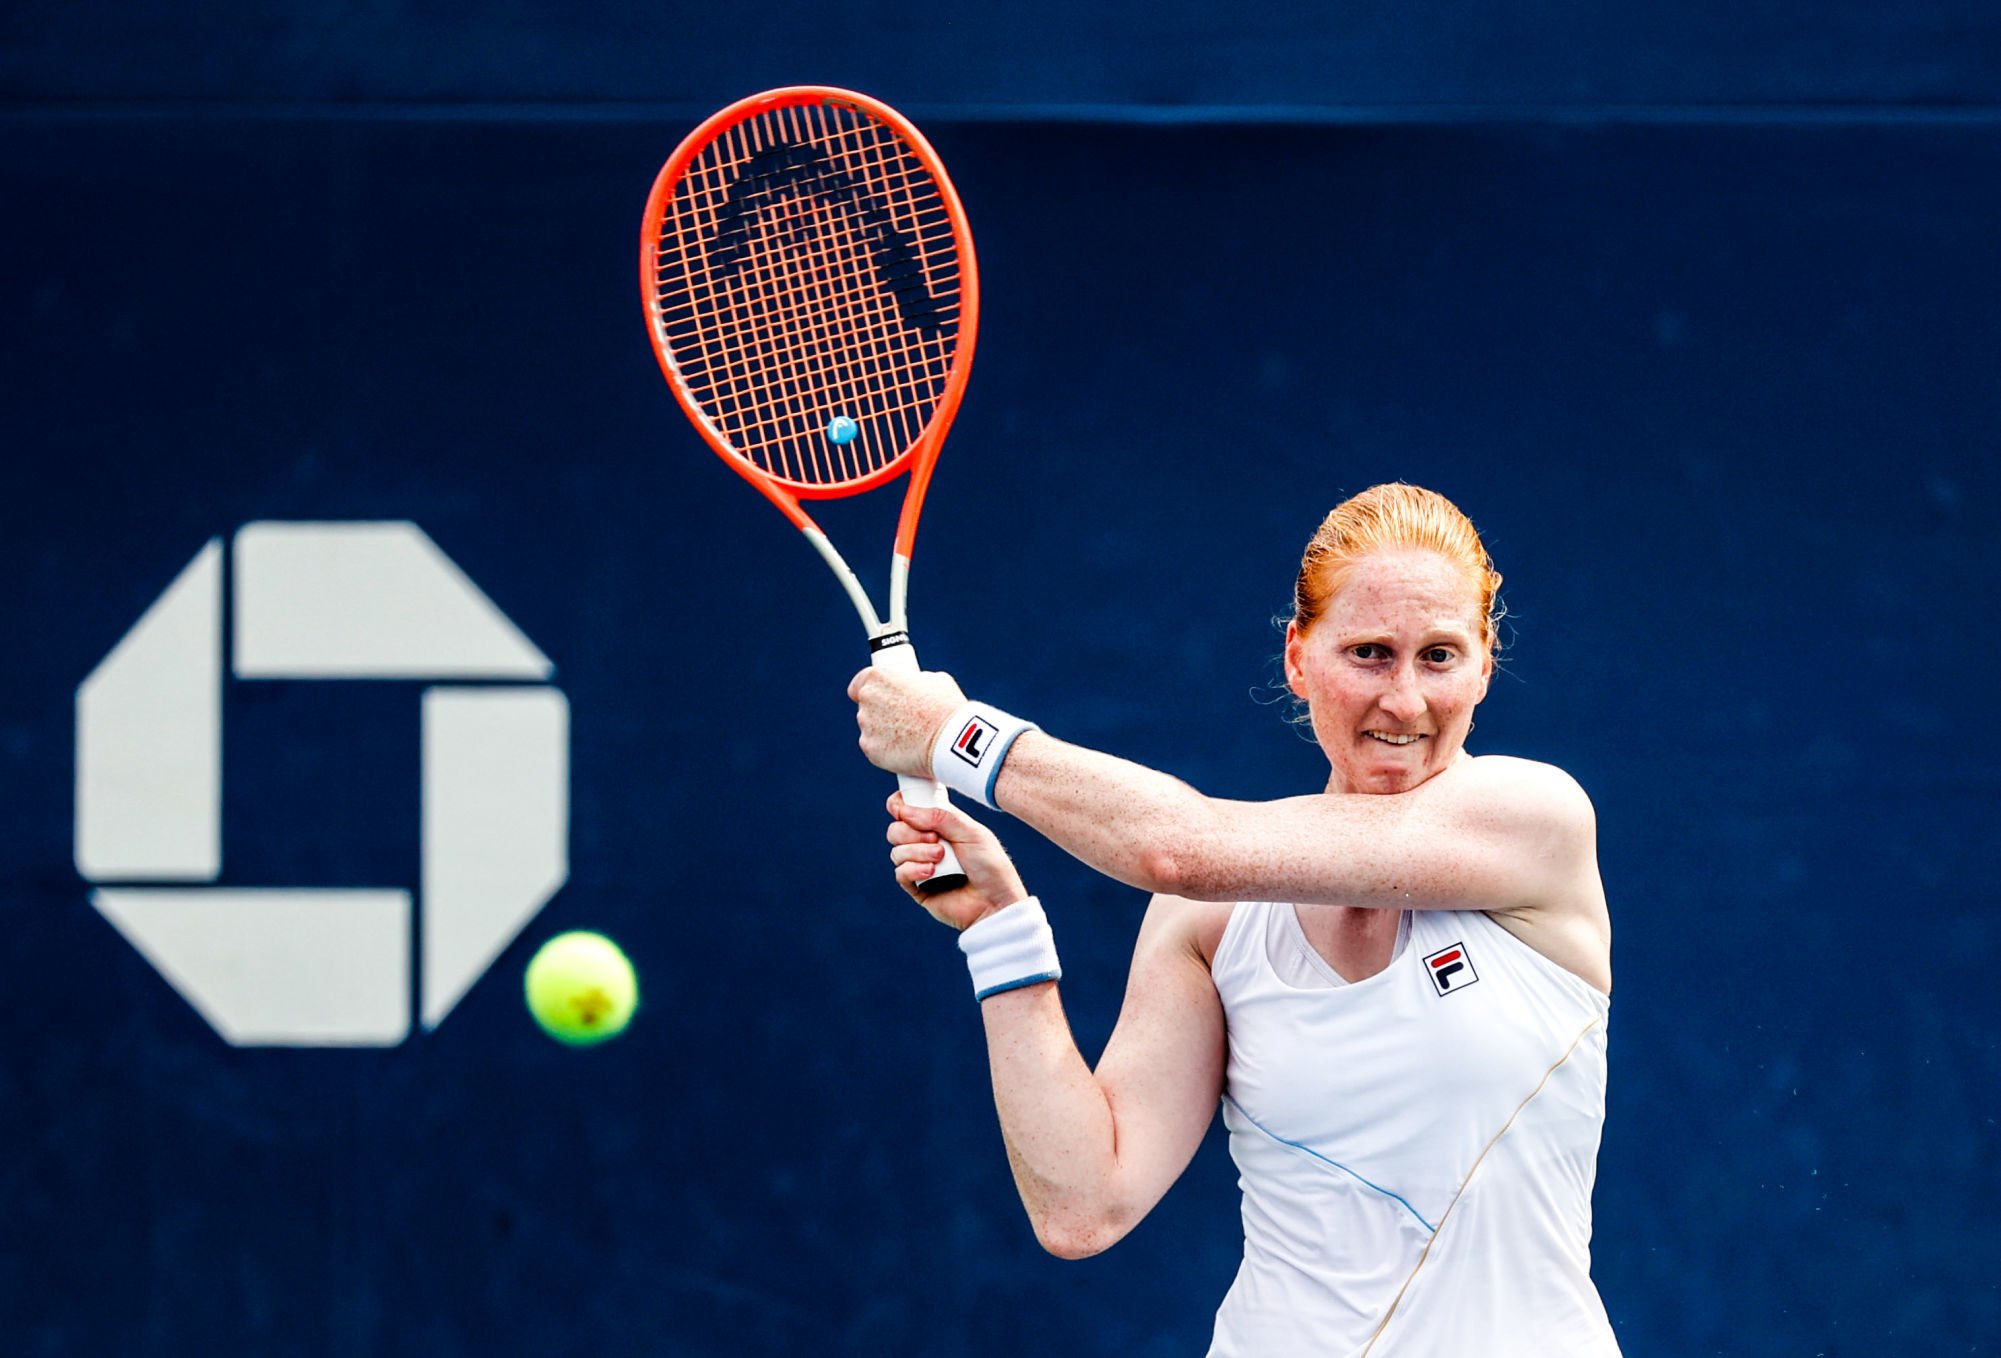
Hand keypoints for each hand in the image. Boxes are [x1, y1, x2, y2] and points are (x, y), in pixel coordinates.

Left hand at [847, 666, 968, 776]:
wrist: (950, 739)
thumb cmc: (946, 707)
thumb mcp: (935, 681)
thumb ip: (916, 681)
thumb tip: (916, 686)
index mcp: (879, 676)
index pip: (860, 682)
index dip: (870, 690)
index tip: (879, 697)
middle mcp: (867, 698)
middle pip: (866, 706)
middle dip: (880, 711)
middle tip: (903, 718)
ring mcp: (866, 724)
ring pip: (870, 727)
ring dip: (883, 731)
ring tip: (909, 737)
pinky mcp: (870, 748)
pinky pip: (874, 747)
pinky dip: (885, 750)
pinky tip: (904, 751)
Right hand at [885, 791, 1028, 930]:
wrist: (995, 902)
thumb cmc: (990, 865)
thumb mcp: (971, 832)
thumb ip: (940, 816)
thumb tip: (904, 811)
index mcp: (940, 823)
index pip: (909, 807)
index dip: (900, 805)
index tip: (900, 809)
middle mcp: (927, 842)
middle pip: (896, 829)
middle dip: (911, 832)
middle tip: (935, 839)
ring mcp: (920, 864)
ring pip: (897, 851)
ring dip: (917, 852)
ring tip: (940, 858)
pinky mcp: (917, 887)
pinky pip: (900, 873)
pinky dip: (913, 869)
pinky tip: (931, 873)